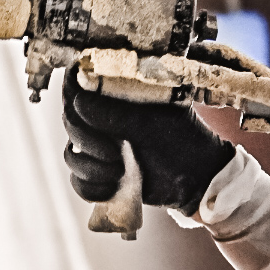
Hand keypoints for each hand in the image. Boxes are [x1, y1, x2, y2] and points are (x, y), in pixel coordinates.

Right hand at [62, 68, 234, 214]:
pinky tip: (113, 188)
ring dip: (90, 168)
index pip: (79, 81)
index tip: (81, 106)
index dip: (73, 91)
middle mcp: (104, 117)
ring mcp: (100, 147)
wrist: (199, 179)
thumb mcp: (153, 123)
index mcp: (118, 94)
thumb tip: (79, 104)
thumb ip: (117, 115)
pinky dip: (92, 188)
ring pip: (72, 155)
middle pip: (70, 120)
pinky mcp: (101, 174)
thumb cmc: (184, 140)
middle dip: (86, 140)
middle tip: (113, 153)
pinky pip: (79, 182)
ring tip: (119, 173)